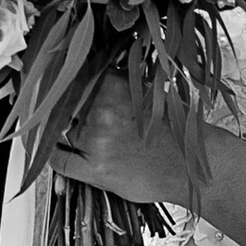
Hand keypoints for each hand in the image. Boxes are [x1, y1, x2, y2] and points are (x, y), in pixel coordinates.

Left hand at [56, 73, 197, 208]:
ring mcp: (96, 142)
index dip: (68, 87)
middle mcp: (102, 111)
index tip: (65, 89)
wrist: (192, 168)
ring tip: (82, 136)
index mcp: (114, 87)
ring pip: (62, 131)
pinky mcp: (95, 170)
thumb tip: (94, 74)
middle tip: (75, 116)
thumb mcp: (149, 93)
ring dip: (67, 133)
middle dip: (70, 112)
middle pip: (67, 107)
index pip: (75, 81)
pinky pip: (59, 160)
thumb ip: (119, 83)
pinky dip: (53, 155)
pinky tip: (56, 151)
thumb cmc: (176, 131)